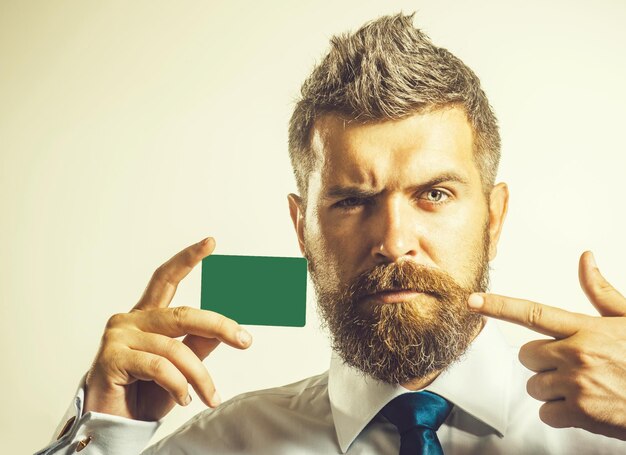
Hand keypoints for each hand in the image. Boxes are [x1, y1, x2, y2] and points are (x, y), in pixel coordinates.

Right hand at [84, 237, 252, 420]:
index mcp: (147, 316)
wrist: (116, 426)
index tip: (211, 243)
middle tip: (245, 340)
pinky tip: (182, 398)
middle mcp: (131, 320)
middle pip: (183, 315)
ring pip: (175, 349)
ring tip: (210, 397)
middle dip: (219, 326)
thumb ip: (199, 344)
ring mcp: (119, 336)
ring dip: (200, 377)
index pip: (167, 279)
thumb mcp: (181, 366)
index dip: (188, 259)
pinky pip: (159, 367)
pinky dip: (177, 385)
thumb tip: (229, 329)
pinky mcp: (111, 357)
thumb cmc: (145, 393)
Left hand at [467, 251, 625, 440]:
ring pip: (534, 385)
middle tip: (570, 365)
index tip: (472, 301)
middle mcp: (576, 355)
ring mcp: (576, 385)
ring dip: (551, 388)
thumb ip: (600, 292)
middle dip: (541, 360)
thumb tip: (585, 259)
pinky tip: (584, 407)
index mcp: (586, 329)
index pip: (532, 313)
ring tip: (583, 386)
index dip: (498, 306)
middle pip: (527, 355)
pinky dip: (559, 413)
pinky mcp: (580, 413)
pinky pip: (546, 412)